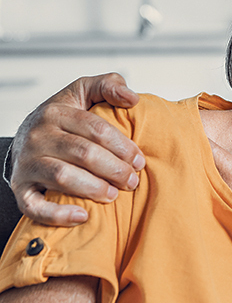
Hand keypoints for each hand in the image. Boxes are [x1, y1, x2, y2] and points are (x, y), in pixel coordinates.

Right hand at [9, 73, 143, 226]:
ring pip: (63, 177)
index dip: (122, 146)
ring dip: (94, 188)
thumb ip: (108, 85)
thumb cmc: (64, 116)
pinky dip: (58, 214)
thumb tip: (132, 98)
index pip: (96, 129)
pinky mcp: (20, 187)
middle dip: (114, 169)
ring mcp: (27, 163)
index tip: (140, 160)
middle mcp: (38, 137)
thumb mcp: (83, 92)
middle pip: (83, 153)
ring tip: (114, 194)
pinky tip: (82, 216)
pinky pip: (34, 206)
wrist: (25, 137)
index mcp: (56, 112)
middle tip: (132, 180)